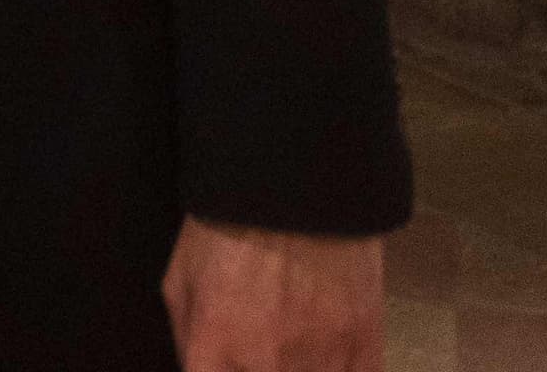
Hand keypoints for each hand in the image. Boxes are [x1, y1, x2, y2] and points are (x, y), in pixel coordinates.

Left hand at [163, 217, 381, 370]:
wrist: (299, 192)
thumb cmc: (228, 230)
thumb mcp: (181, 280)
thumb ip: (188, 341)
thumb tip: (195, 370)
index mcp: (215, 352)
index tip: (222, 371)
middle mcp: (266, 369)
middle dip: (250, 371)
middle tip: (260, 355)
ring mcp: (321, 365)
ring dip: (296, 371)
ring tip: (285, 351)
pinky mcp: (365, 353)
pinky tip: (322, 362)